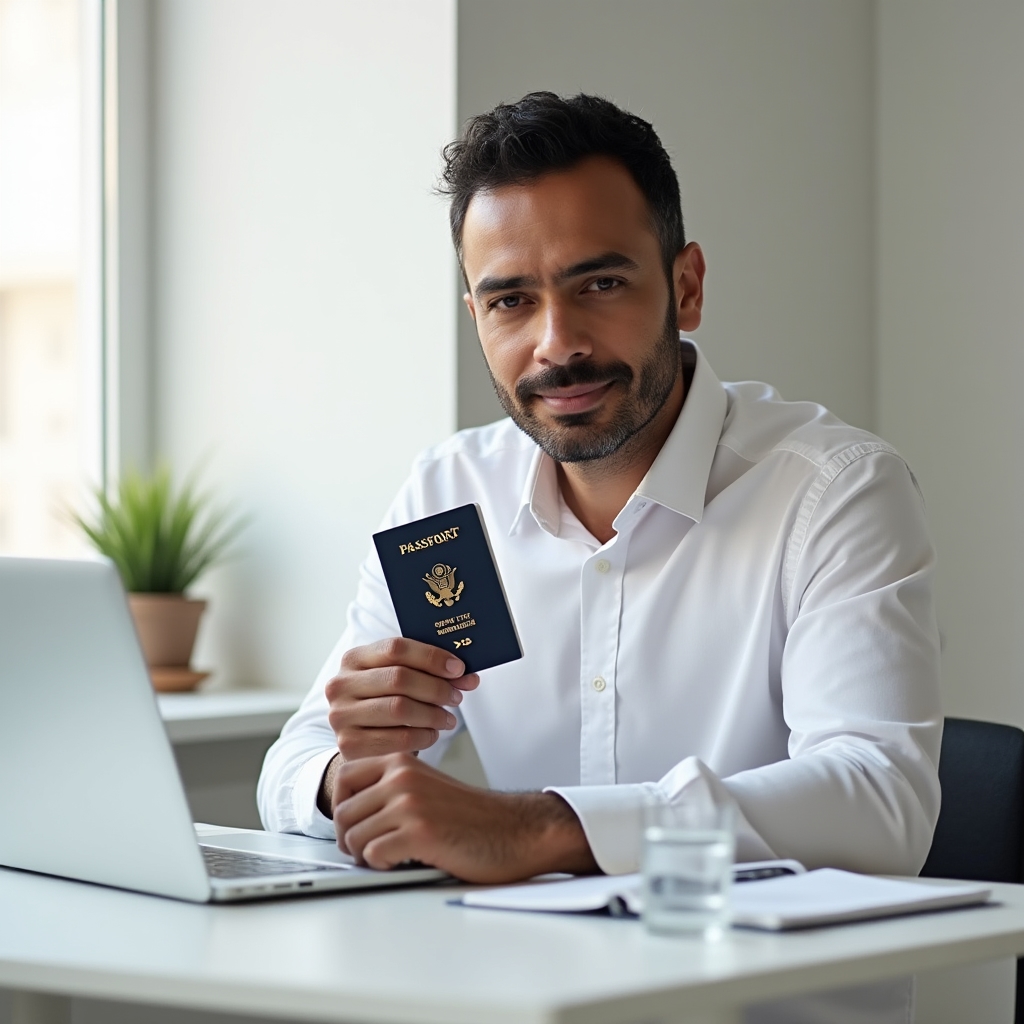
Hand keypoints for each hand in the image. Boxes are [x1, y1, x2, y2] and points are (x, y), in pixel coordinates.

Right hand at [325, 637, 478, 759]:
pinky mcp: (349, 744)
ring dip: (433, 713)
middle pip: (399, 678)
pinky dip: (424, 735)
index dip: (431, 656)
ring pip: (399, 708)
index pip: (395, 648)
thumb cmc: (384, 701)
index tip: (458, 668)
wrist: (358, 737)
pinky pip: (398, 738)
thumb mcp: (398, 678)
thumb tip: (467, 676)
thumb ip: (428, 671)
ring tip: (448, 718)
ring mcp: (341, 715)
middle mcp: (340, 684)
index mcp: (354, 658)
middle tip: (456, 696)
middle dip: (436, 687)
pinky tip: (432, 733)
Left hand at [331, 753, 598, 883]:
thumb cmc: (473, 817)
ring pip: (353, 837)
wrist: (515, 831)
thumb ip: (391, 788)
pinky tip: (405, 862)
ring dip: (366, 856)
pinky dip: (383, 866)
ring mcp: (409, 803)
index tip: (354, 824)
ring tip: (391, 857)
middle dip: (351, 839)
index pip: (343, 777)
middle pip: (342, 812)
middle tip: (370, 851)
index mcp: (402, 762)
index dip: (342, 806)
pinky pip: (372, 855)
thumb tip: (347, 813)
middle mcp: (402, 777)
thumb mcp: (426, 787)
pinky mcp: (418, 832)